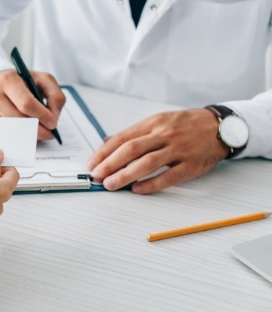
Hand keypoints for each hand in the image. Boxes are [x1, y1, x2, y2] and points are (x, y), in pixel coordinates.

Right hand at [0, 69, 65, 140]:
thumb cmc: (20, 81)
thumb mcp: (41, 79)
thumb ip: (55, 95)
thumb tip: (54, 117)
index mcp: (8, 80)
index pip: (26, 103)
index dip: (42, 116)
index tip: (53, 124)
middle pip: (19, 120)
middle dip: (38, 130)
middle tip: (49, 133)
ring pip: (11, 130)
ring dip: (28, 134)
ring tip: (37, 130)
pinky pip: (3, 135)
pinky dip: (15, 135)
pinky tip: (21, 129)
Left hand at [86, 109, 228, 193]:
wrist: (220, 126)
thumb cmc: (186, 125)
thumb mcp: (158, 121)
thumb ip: (133, 133)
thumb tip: (106, 142)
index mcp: (153, 123)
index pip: (122, 138)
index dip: (104, 152)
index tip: (92, 164)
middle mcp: (163, 134)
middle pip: (131, 149)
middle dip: (110, 164)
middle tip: (96, 175)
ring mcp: (178, 149)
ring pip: (148, 162)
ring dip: (125, 175)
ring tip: (111, 184)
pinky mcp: (191, 165)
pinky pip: (169, 176)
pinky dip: (151, 184)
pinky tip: (137, 189)